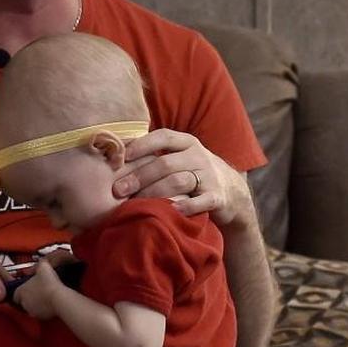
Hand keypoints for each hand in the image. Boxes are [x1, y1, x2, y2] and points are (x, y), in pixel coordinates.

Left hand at [13, 260, 63, 320]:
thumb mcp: (43, 267)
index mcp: (20, 292)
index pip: (15, 294)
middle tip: (38, 290)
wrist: (59, 298)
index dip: (21, 290)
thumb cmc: (49, 283)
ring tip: (46, 296)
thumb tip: (42, 263)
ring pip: (32, 308)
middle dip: (29, 296)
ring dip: (37, 303)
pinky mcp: (42, 317)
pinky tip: (51, 302)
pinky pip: (41, 313)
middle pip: (23, 301)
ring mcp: (32, 311)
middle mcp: (24, 303)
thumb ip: (40, 264)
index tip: (27, 287)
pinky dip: (44, 308)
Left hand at [113, 129, 255, 228]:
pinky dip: (185, 205)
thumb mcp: (179, 157)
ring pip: (179, 181)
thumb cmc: (193, 172)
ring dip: (154, 192)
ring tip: (136, 203)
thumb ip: (155, 152)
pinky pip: (201, 200)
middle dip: (139, 176)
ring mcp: (210, 176)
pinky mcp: (218, 197)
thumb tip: (115, 150)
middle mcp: (198, 156)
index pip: (163, 136)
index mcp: (186, 142)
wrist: (232, 192)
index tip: (122, 157)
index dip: (142, 145)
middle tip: (118, 189)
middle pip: (165, 163)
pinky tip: (170, 210)